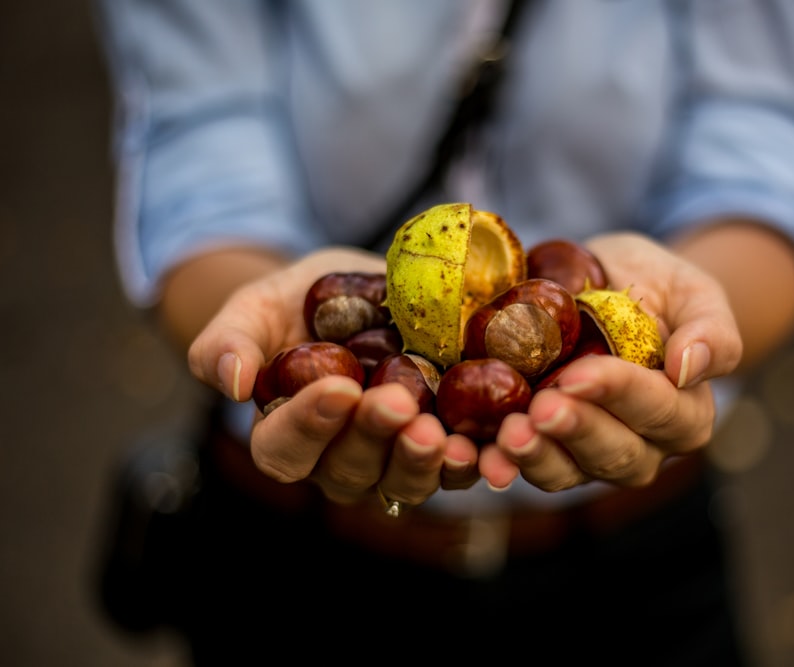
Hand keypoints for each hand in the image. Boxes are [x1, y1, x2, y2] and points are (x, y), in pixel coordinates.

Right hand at [187, 247, 480, 506]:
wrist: (364, 291)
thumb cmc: (299, 304)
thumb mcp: (257, 308)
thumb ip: (229, 341)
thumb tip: (230, 381)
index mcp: (286, 436)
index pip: (285, 449)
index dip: (310, 425)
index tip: (338, 386)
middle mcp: (337, 462)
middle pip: (350, 472)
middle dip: (374, 438)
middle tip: (397, 404)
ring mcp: (391, 462)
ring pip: (403, 482)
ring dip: (421, 462)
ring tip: (438, 432)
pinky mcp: (440, 447)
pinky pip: (455, 469)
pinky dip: (473, 462)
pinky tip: (490, 445)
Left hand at [479, 232, 742, 490]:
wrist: (606, 286)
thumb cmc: (656, 287)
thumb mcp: (692, 290)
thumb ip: (710, 328)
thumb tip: (689, 366)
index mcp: (686, 412)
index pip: (660, 411)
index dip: (620, 395)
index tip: (579, 374)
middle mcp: (644, 446)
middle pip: (616, 454)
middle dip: (575, 431)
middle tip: (539, 410)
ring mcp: (592, 456)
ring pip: (570, 472)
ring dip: (537, 457)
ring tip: (508, 437)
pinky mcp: (548, 452)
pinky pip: (529, 468)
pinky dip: (504, 465)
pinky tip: (483, 457)